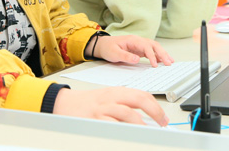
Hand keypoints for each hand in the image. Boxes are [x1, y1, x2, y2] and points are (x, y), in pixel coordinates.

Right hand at [53, 87, 168, 125]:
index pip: (140, 94)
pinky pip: (113, 125)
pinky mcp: (95, 119)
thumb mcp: (107, 99)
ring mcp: (103, 108)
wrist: (65, 104)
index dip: (155, 105)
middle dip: (154, 111)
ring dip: (141, 123)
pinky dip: (123, 131)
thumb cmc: (87, 103)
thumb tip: (146, 119)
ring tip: (147, 132)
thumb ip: (124, 105)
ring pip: (127, 112)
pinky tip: (130, 136)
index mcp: (116, 91)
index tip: (163, 117)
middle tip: (162, 123)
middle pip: (137, 99)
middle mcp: (111, 97)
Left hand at [85, 34, 173, 66]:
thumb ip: (125, 56)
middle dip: (162, 53)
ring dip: (162, 54)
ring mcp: (139, 45)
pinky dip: (158, 56)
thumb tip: (137, 59)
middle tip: (169, 63)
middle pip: (153, 45)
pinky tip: (163, 61)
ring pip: (154, 47)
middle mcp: (138, 40)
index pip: (146, 46)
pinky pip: (151, 51)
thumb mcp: (114, 53)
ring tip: (170, 62)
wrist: (103, 45)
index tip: (155, 65)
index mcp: (132, 40)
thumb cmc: (108, 48)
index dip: (152, 55)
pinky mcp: (139, 49)